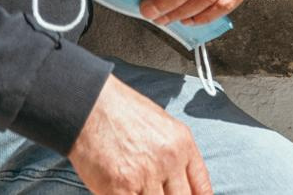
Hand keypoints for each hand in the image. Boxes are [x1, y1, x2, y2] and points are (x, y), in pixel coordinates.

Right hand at [69, 73, 210, 194]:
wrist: (91, 107)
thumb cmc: (123, 113)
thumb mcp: (163, 126)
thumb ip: (176, 155)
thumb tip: (180, 182)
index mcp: (182, 145)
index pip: (202, 187)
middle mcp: (168, 161)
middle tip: (159, 193)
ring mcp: (145, 176)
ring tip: (141, 190)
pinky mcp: (119, 187)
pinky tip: (125, 192)